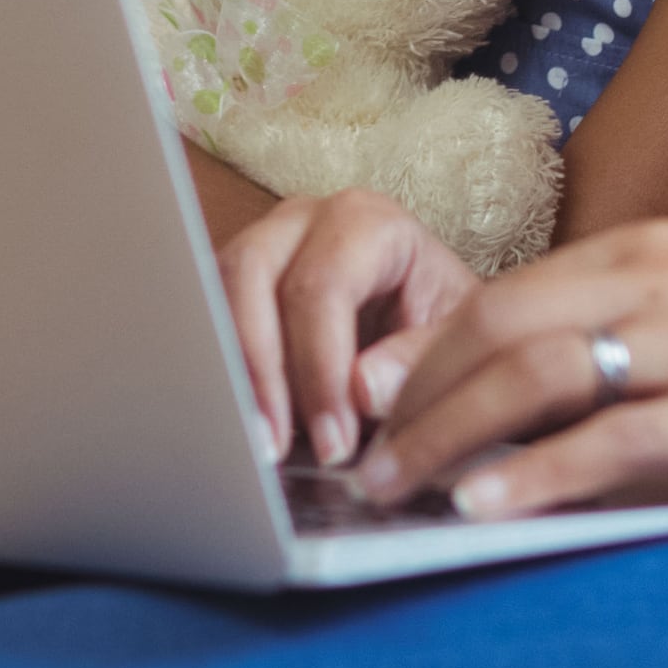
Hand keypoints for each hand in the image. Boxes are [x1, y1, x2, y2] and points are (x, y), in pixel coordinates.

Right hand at [217, 187, 477, 471]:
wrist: (433, 329)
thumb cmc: (447, 331)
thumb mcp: (459, 346)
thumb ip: (418, 363)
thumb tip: (361, 387)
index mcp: (366, 223)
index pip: (323, 284)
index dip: (321, 367)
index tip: (333, 440)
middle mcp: (303, 222)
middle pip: (252, 275)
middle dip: (260, 369)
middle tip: (276, 445)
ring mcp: (263, 248)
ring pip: (216, 292)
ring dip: (231, 373)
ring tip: (257, 443)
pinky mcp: (236, 285)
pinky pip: (208, 318)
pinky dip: (220, 372)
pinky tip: (242, 423)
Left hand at [359, 218, 667, 519]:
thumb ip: (628, 339)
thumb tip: (523, 396)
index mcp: (656, 249)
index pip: (507, 292)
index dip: (427, 350)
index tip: (373, 401)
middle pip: (500, 322)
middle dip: (417, 393)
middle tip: (364, 455)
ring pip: (536, 374)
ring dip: (451, 434)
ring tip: (401, 486)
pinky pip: (610, 441)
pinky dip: (535, 473)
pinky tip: (487, 505)